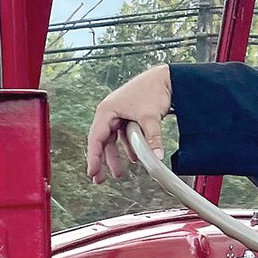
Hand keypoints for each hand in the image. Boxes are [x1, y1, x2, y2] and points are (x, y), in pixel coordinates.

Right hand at [86, 64, 172, 183]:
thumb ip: (152, 138)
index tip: (92, 172)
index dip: (93, 157)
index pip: (96, 138)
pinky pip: (123, 136)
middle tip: (99, 178)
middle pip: (101, 141)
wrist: (165, 78)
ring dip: (115, 156)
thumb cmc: (152, 89)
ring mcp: (118, 115)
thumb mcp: (150, 116)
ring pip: (113, 140)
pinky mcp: (127, 117)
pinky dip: (127, 148)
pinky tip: (133, 159)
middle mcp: (109, 113)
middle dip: (101, 160)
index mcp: (107, 110)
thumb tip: (157, 156)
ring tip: (118, 173)